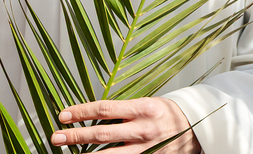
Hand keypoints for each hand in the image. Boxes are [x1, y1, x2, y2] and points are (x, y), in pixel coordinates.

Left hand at [50, 97, 199, 152]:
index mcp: (143, 108)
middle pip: (102, 132)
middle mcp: (142, 128)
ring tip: (65, 153)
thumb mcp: (149, 104)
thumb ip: (125, 110)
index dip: (82, 111)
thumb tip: (94, 113)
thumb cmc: (168, 114)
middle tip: (56, 136)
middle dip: (76, 134)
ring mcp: (144, 147)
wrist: (196, 129)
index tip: (64, 115)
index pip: (105, 108)